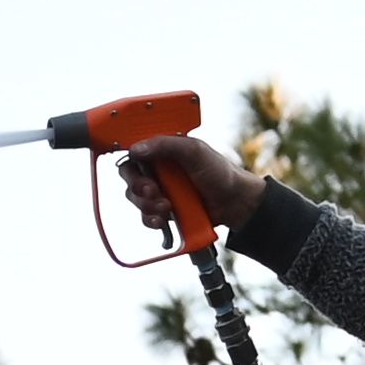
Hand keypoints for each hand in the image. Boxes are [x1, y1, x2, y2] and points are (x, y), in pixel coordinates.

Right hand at [116, 131, 259, 249]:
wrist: (234, 203)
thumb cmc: (219, 172)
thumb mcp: (194, 151)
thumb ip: (165, 145)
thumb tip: (135, 149)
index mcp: (164, 151)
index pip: (135, 153)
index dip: (130, 162)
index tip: (136, 170)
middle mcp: (159, 170)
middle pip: (131, 178)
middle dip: (138, 187)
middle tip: (153, 191)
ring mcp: (161, 191)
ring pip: (136, 199)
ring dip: (147, 205)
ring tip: (167, 207)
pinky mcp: (163, 211)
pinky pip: (146, 217)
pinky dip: (151, 219)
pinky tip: (163, 219)